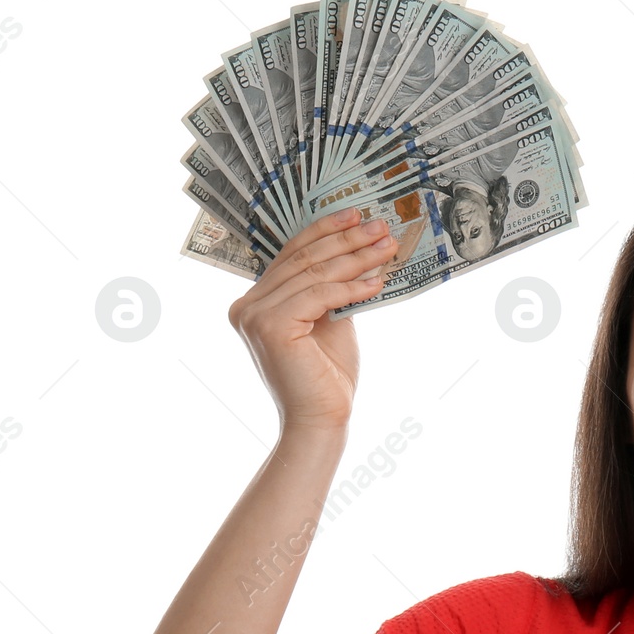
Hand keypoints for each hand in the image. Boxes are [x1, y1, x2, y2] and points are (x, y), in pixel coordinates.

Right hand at [227, 208, 397, 431]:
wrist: (322, 418)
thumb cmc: (327, 375)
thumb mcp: (330, 320)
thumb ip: (331, 288)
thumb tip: (358, 249)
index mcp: (255, 302)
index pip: (291, 255)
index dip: (325, 231)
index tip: (356, 215)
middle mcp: (246, 306)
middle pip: (303, 259)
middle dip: (347, 240)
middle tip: (380, 226)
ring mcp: (254, 315)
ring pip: (313, 274)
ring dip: (356, 258)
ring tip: (387, 247)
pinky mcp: (271, 326)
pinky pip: (319, 295)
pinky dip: (351, 286)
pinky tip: (377, 282)